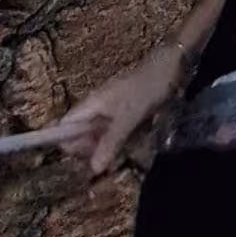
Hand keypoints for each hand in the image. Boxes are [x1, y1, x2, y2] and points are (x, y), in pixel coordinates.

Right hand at [60, 45, 184, 173]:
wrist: (171, 67)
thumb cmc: (147, 88)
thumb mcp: (128, 118)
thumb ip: (111, 142)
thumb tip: (94, 169)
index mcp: (90, 105)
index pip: (64, 126)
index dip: (68, 143)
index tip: (85, 156)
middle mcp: (96, 108)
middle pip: (82, 134)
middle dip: (93, 148)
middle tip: (110, 158)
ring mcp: (112, 110)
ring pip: (101, 135)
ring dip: (110, 146)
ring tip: (123, 152)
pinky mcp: (127, 113)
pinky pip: (117, 132)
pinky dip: (123, 139)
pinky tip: (134, 143)